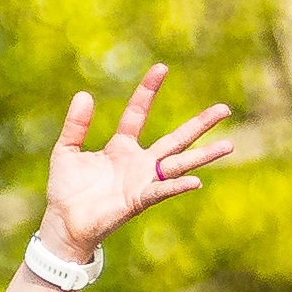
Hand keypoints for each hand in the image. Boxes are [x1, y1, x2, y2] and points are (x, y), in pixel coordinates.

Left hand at [39, 66, 239, 254]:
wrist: (63, 224)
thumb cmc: (66, 191)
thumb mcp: (67, 150)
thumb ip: (76, 125)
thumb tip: (84, 94)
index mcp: (121, 147)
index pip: (137, 113)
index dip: (148, 91)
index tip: (161, 67)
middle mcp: (138, 163)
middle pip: (175, 139)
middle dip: (200, 124)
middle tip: (224, 109)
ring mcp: (141, 182)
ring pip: (179, 164)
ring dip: (204, 156)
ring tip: (229, 144)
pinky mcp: (138, 201)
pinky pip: (162, 191)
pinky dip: (177, 186)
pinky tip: (196, 181)